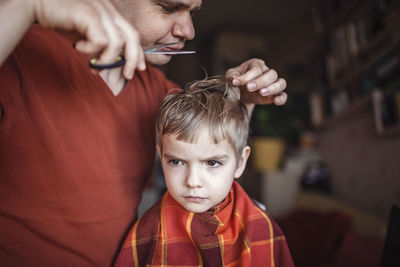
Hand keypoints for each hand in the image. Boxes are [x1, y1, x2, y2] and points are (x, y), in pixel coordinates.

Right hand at [0, 0, 144, 78]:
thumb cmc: (62, 19)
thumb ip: (102, 42)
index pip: (132, 34)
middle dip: (133, 59)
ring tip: (93, 65)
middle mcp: (109, 9)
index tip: (140, 68)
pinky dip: (92, 50)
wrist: (37, 5)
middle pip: (132, 37)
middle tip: (127, 75)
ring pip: (116, 43)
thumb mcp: (88, 33)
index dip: (138, 53)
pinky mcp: (89, 13)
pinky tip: (78, 47)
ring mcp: (100, 10)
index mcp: (111, 13)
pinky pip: (101, 41)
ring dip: (106, 60)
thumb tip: (115, 61)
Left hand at [225, 58, 286, 105]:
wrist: (239, 93)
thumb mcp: (231, 77)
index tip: (235, 82)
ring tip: (261, 93)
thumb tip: (234, 78)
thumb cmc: (236, 82)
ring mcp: (274, 84)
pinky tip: (275, 101)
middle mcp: (268, 72)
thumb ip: (232, 76)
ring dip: (272, 88)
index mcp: (257, 64)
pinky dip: (281, 98)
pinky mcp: (275, 95)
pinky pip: (283, 95)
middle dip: (260, 81)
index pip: (256, 68)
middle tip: (248, 87)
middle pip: (271, 74)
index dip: (246, 76)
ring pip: (281, 83)